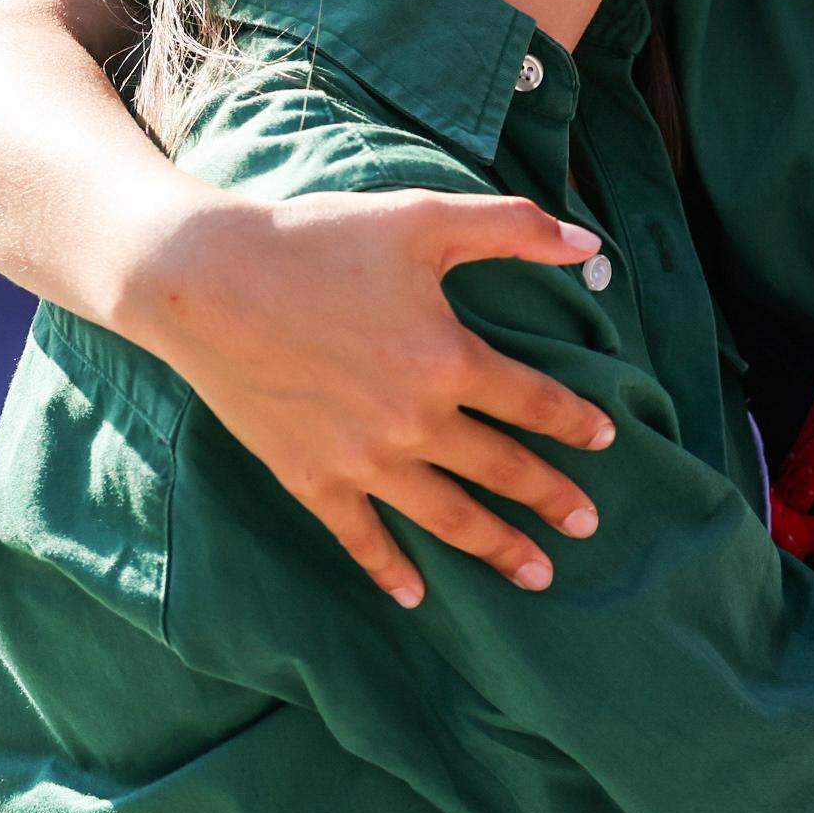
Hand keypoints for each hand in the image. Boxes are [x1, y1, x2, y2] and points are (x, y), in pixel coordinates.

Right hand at [131, 187, 621, 607]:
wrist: (207, 280)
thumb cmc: (320, 239)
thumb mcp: (425, 217)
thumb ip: (516, 228)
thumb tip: (592, 244)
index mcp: (449, 359)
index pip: (535, 402)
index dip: (575, 422)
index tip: (606, 440)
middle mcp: (414, 421)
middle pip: (501, 469)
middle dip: (550, 499)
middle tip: (587, 526)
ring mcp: (361, 459)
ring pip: (447, 516)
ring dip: (496, 547)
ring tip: (537, 574)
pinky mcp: (310, 479)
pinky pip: (361, 536)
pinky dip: (390, 569)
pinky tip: (416, 595)